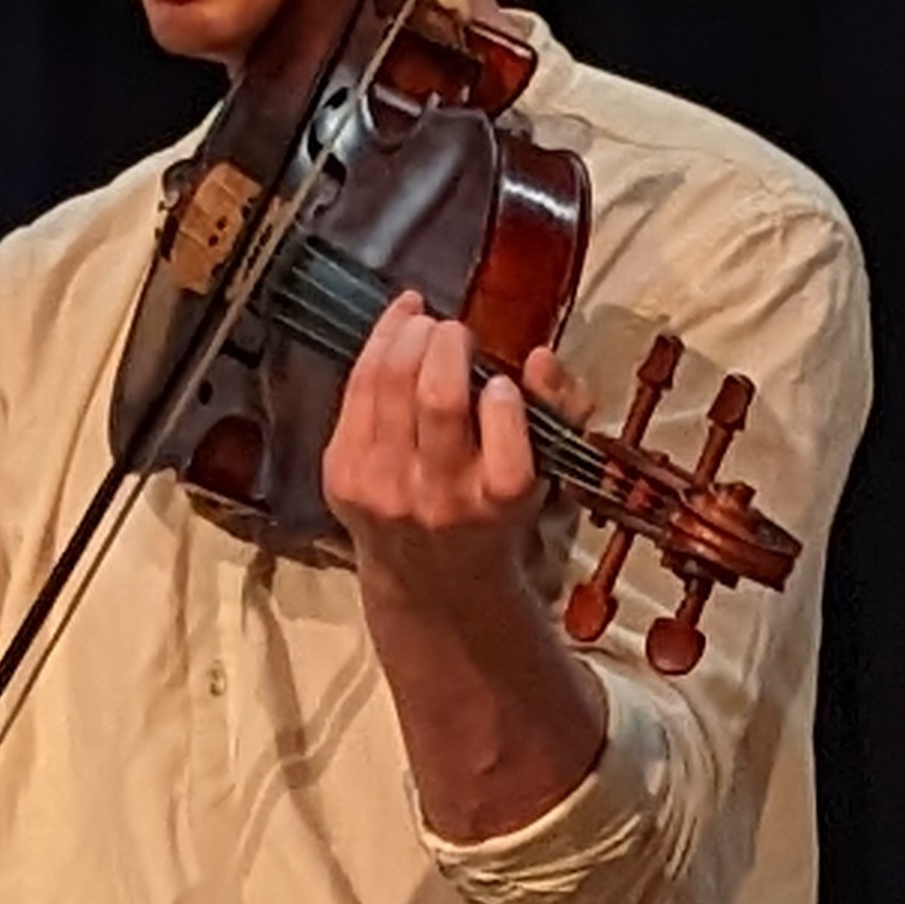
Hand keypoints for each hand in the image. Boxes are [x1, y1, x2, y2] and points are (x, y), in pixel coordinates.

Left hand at [322, 291, 588, 606]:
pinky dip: (377, 346)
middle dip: (448, 343)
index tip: (500, 382)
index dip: (501, 392)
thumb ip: (560, 409)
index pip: (504, 428)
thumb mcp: (545, 470)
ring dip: (408, 336)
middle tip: (455, 331)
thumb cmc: (494, 510)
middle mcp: (441, 497)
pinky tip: (397, 327)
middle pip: (438, 397)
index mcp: (500, 497)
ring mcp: (385, 488)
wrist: (430, 581)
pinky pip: (356, 391)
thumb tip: (540, 358)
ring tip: (424, 322)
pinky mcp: (344, 476)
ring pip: (390, 384)